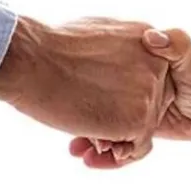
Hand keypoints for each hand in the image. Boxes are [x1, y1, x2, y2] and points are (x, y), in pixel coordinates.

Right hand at [0, 16, 173, 162]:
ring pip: (144, 128)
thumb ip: (121, 52)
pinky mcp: (139, 119)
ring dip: (116, 139)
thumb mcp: (99, 34)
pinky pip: (138, 148)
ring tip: (84, 141)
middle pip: (153, 105)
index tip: (98, 105)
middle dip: (123, 120)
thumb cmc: (51, 48)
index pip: (150, 79)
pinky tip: (89, 152)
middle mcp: (158, 65)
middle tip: (90, 130)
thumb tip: (119, 71)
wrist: (32, 60)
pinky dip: (116, 156)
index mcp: (148, 40)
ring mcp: (150, 92)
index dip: (126, 98)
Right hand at [69, 28, 190, 167]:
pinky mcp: (132, 123)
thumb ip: (177, 46)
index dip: (86, 83)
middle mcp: (128, 77)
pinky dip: (102, 152)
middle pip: (98, 100)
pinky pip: (114, 139)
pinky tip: (88, 157)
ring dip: (88, 137)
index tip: (74, 94)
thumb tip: (152, 37)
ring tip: (78, 149)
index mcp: (137, 54)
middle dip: (85, 118)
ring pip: (101, 121)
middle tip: (77, 132)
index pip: (103, 68)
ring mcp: (128, 101)